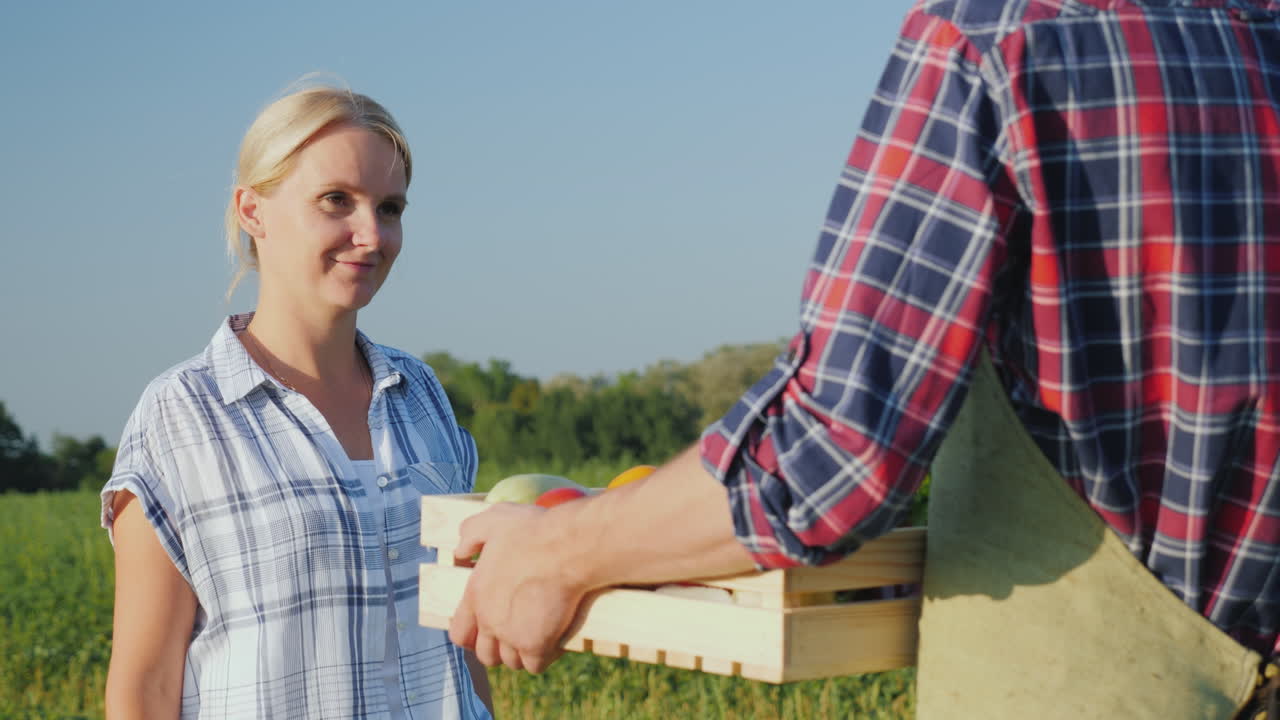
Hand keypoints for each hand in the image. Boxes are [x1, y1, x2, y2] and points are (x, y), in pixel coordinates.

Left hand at [448, 502, 588, 672]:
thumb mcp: (495, 520)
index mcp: (475, 593)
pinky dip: (545, 657)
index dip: (474, 637)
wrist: (568, 547)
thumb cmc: (535, 531)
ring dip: (523, 654)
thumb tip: (459, 549)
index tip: (489, 631)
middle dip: (500, 649)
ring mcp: (511, 636)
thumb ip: (471, 533)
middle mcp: (488, 619)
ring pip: (512, 662)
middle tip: (518, 635)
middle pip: (486, 654)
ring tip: (539, 636)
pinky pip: (536, 665)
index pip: (460, 633)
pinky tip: (555, 641)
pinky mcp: (536, 645)